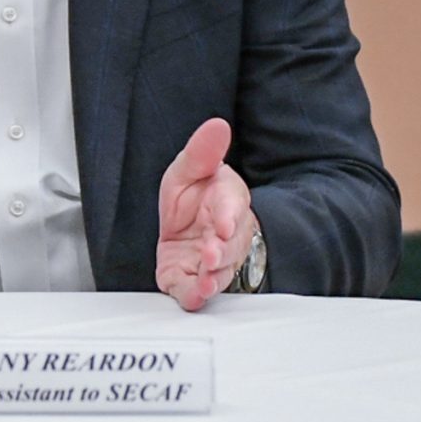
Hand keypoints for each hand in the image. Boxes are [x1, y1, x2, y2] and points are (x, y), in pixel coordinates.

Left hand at [155, 117, 254, 310]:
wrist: (188, 227)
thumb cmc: (195, 197)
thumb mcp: (191, 168)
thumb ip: (202, 152)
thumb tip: (217, 124)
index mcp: (226, 201)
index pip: (233, 206)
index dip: (229, 216)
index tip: (224, 224)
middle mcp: (226, 235)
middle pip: (229, 245)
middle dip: (221, 251)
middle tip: (211, 253)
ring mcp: (212, 260)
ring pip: (219, 272)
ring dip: (212, 278)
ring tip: (204, 281)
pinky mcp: (193, 279)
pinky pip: (196, 291)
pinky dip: (195, 296)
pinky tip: (194, 296)